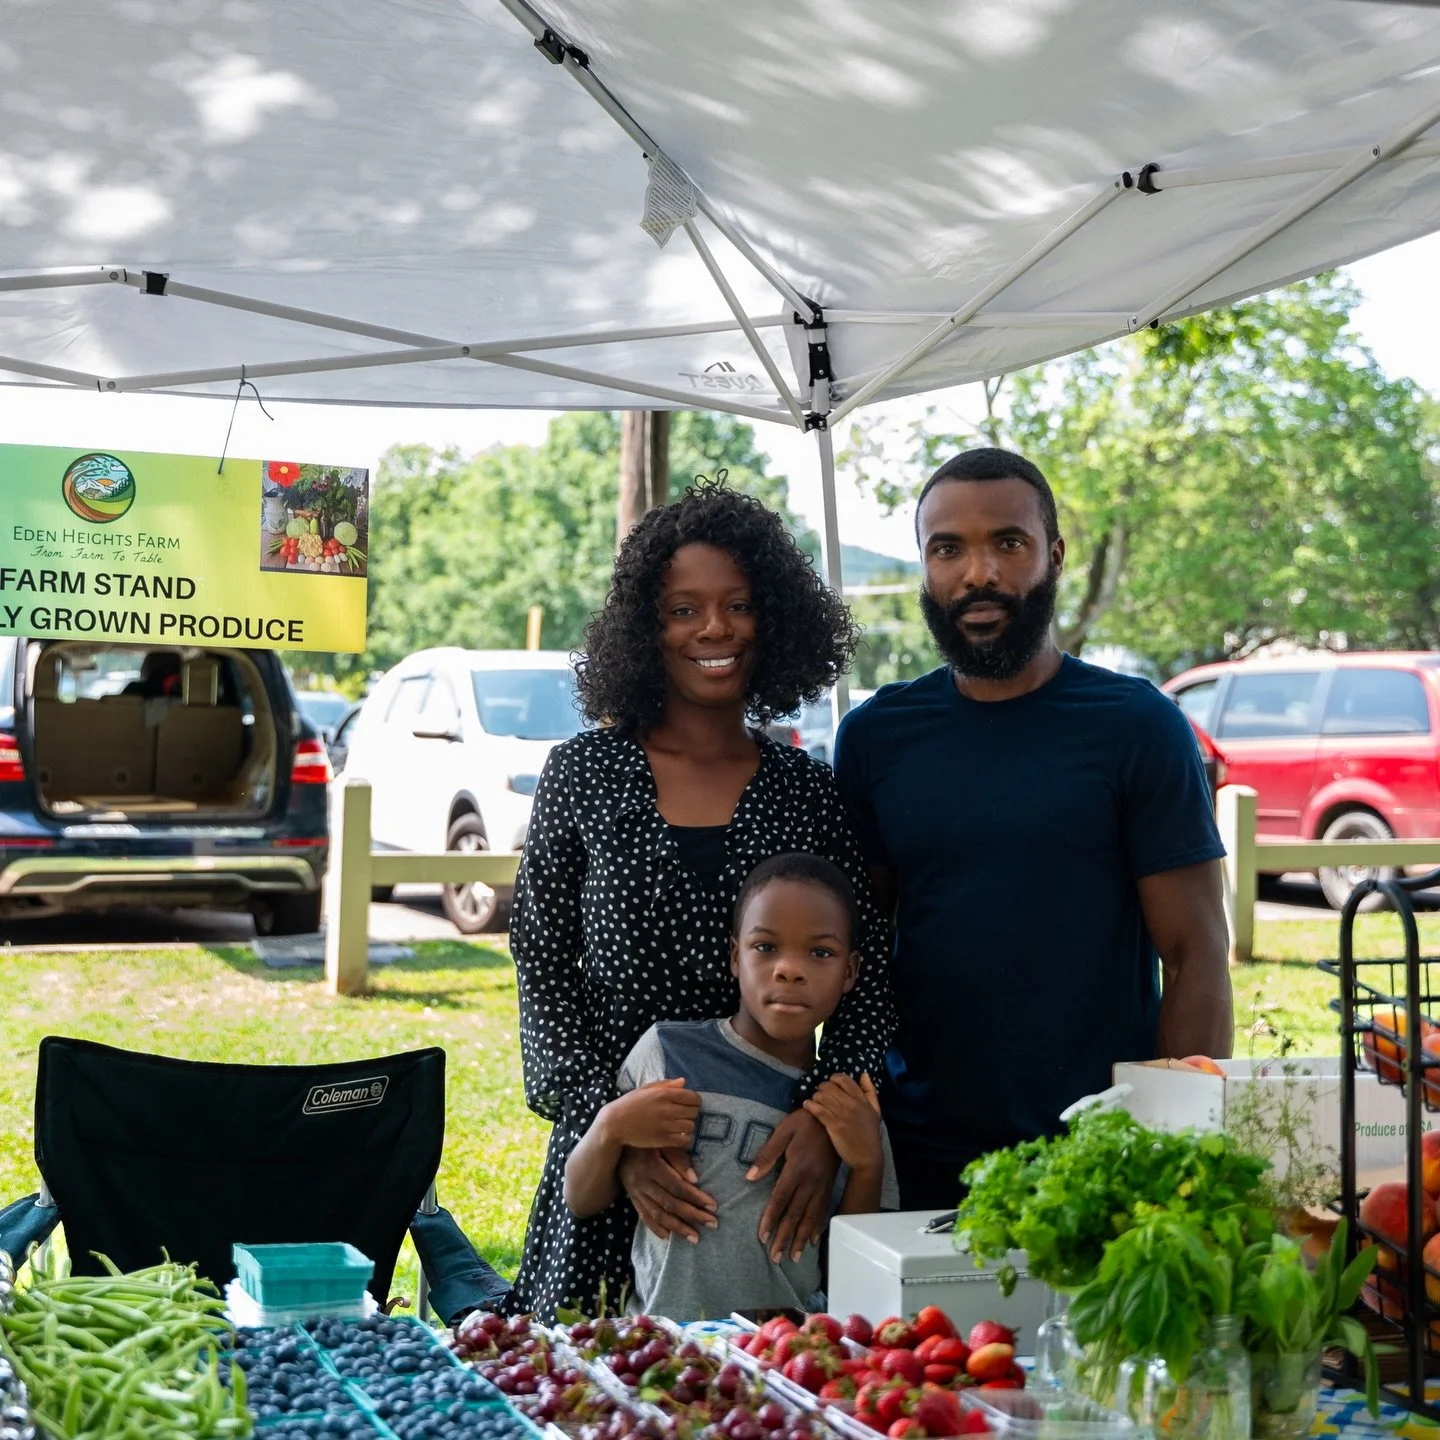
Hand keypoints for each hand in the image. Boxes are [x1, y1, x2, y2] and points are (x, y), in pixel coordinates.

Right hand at [600, 1079, 698, 1149]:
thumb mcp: (646, 1089)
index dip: (694, 1101)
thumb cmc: (630, 1104)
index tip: (688, 1104)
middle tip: (682, 1115)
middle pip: (694, 1112)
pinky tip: (676, 1136)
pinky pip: (684, 1140)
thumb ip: (666, 1084)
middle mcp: (667, 1109)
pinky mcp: (663, 1140)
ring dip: (687, 1126)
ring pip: (691, 1126)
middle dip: (691, 1113)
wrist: (615, 1123)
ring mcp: (666, 1125)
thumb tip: (684, 1081)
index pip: (693, 1097)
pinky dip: (684, 1138)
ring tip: (679, 1126)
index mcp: (664, 1094)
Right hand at [617, 1146, 717, 1243]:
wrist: (616, 1141)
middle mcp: (643, 1183)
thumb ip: (678, 1157)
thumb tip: (694, 1179)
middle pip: (670, 1204)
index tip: (713, 1206)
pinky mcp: (632, 1198)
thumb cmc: (647, 1139)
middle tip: (713, 1224)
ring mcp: (636, 1193)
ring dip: (678, 1228)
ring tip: (695, 1237)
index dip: (696, 1197)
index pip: (677, 1187)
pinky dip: (656, 1229)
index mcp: (651, 1167)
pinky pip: (644, 1217)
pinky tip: (669, 1238)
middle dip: (693, 1215)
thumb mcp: (662, 1140)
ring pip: (658, 1215)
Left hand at [747, 1107, 839, 1263]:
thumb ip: (767, 1154)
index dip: (770, 1219)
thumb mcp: (784, 1131)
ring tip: (793, 1257)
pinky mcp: (829, 1185)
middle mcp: (810, 1182)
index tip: (762, 1236)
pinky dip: (816, 1227)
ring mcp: (821, 1185)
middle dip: (784, 1237)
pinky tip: (811, 1240)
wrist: (835, 1118)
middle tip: (776, 1258)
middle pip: (794, 1214)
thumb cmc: (805, 1122)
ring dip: (800, 1238)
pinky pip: (822, 1210)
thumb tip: (750, 1176)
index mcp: (796, 1169)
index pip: (780, 1199)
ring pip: (809, 1217)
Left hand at [802, 1073, 880, 1172]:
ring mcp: (842, 1114)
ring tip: (814, 1100)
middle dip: (821, 1087)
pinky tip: (807, 1105)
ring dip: (815, 1096)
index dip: (834, 1078)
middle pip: (829, 1086)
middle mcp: (851, 1104)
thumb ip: (870, 1090)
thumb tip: (864, 1073)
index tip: (830, 1083)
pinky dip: (810, 1105)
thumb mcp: (875, 1110)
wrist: (867, 1156)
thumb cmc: (870, 1133)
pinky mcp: (834, 1125)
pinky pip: (818, 1110)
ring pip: (822, 1096)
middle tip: (820, 1093)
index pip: (844, 1080)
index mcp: (861, 1100)